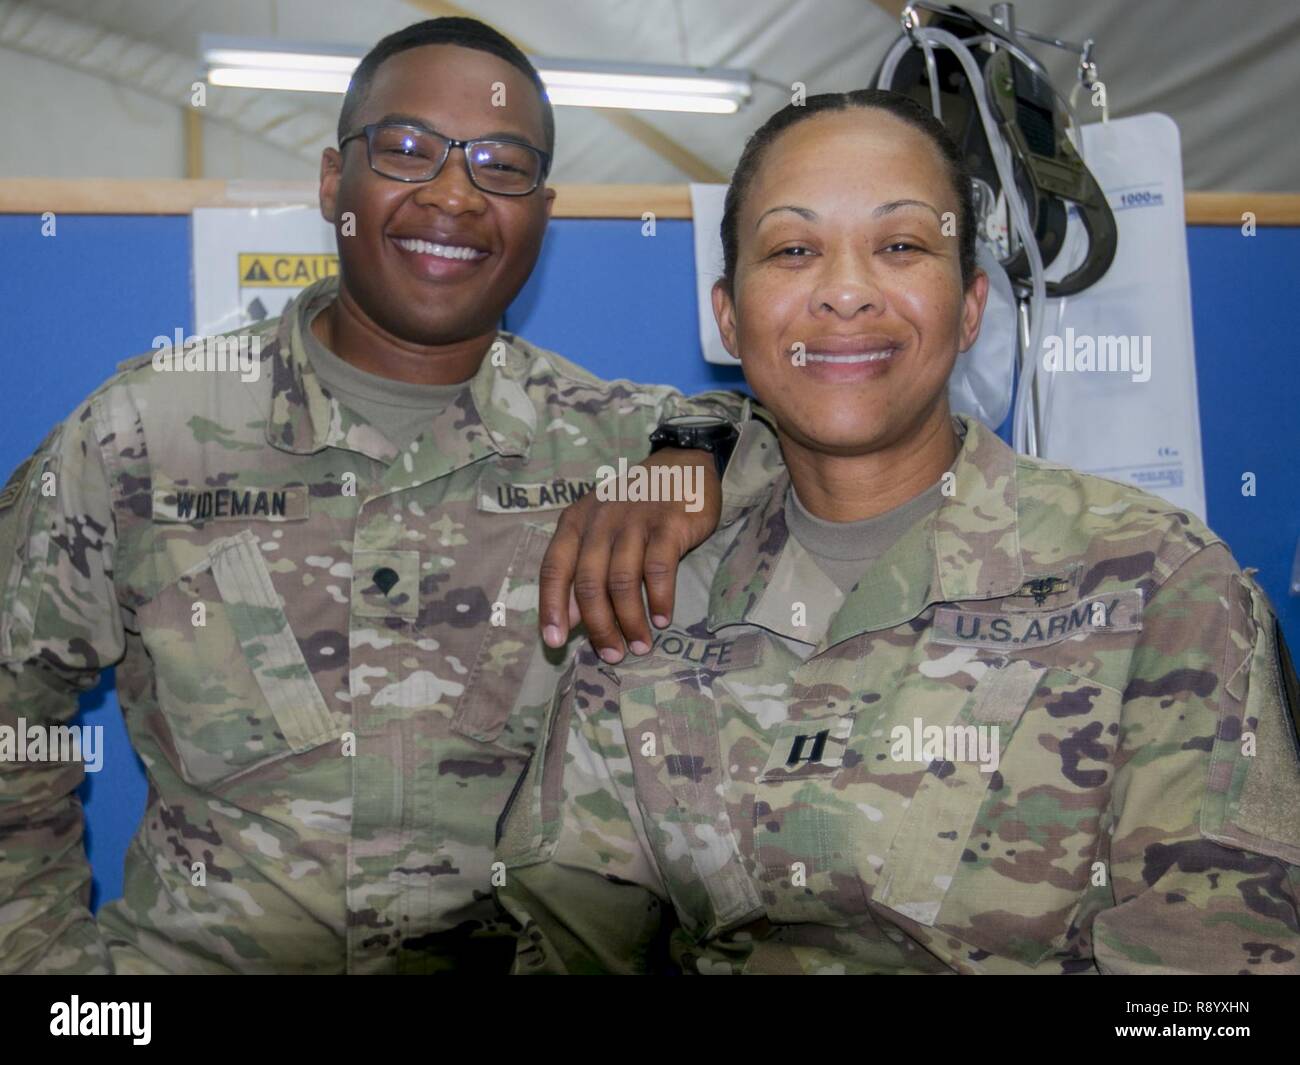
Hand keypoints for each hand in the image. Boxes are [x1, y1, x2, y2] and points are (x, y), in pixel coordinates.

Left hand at [538, 449, 721, 662]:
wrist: (684, 465)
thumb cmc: (636, 507)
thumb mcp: (600, 531)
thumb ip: (582, 571)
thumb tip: (567, 620)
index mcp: (575, 522)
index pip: (554, 569)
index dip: (552, 607)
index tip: (555, 641)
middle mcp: (600, 520)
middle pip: (590, 583)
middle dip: (599, 626)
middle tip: (612, 655)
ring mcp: (634, 520)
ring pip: (622, 581)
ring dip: (630, 621)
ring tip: (640, 645)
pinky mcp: (668, 523)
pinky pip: (658, 569)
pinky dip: (659, 599)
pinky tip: (663, 618)